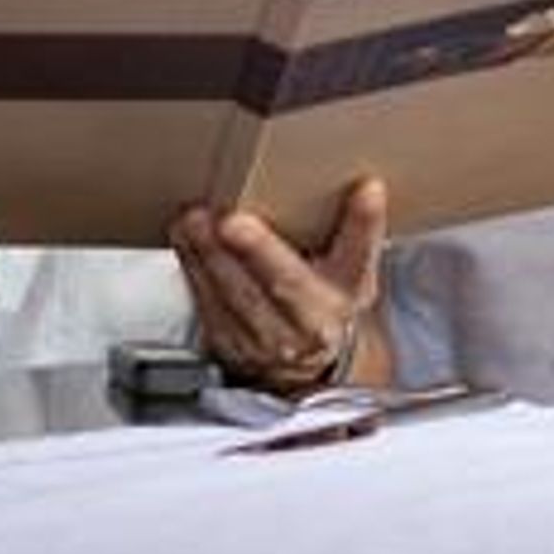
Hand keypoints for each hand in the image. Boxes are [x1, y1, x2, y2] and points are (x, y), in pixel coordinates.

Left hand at [172, 178, 386, 392]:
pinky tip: (184, 237)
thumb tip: (369, 188)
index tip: (361, 193)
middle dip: (253, 251)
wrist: (303, 365)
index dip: (355, 230)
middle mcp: (304, 328)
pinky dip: (193, 267)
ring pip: (233, 297)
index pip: (352, 263)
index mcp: (340, 301)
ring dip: (209, 255)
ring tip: (194, 219)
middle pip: (281, 286)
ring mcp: (262, 342)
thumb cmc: (326, 304)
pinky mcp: (226, 343)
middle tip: (230, 218)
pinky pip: (206, 304)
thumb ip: (359, 232)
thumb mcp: (354, 272)